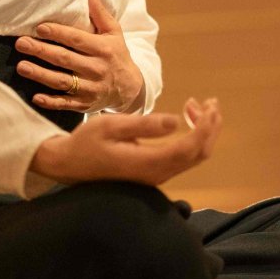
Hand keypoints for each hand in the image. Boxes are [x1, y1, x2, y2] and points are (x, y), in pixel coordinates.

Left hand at [14, 0, 145, 113]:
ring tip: (21, 66)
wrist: (130, 89)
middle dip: (42, 51)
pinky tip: (35, 97)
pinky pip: (66, 104)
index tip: (39, 28)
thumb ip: (101, 15)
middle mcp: (96, 69)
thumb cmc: (117, 55)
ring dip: (40, 74)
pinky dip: (51, 102)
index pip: (77, 40)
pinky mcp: (84, 104)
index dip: (58, 33)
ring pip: (62, 81)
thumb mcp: (114, 33)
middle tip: (21, 43)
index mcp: (103, 49)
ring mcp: (90, 88)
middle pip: (65, 59)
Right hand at [32, 97, 221, 185]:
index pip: (189, 148)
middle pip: (198, 154)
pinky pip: (182, 157)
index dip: (205, 128)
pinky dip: (192, 137)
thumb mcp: (111, 126)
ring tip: (198, 105)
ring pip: (193, 157)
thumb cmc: (86, 142)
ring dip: (202, 131)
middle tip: (210, 101)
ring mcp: (156, 177)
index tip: (208, 105)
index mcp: (147, 164)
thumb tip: (175, 122)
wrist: (68, 165)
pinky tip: (186, 119)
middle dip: (210, 127)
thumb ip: (144, 125)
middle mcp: (157, 175)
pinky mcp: (154, 173)